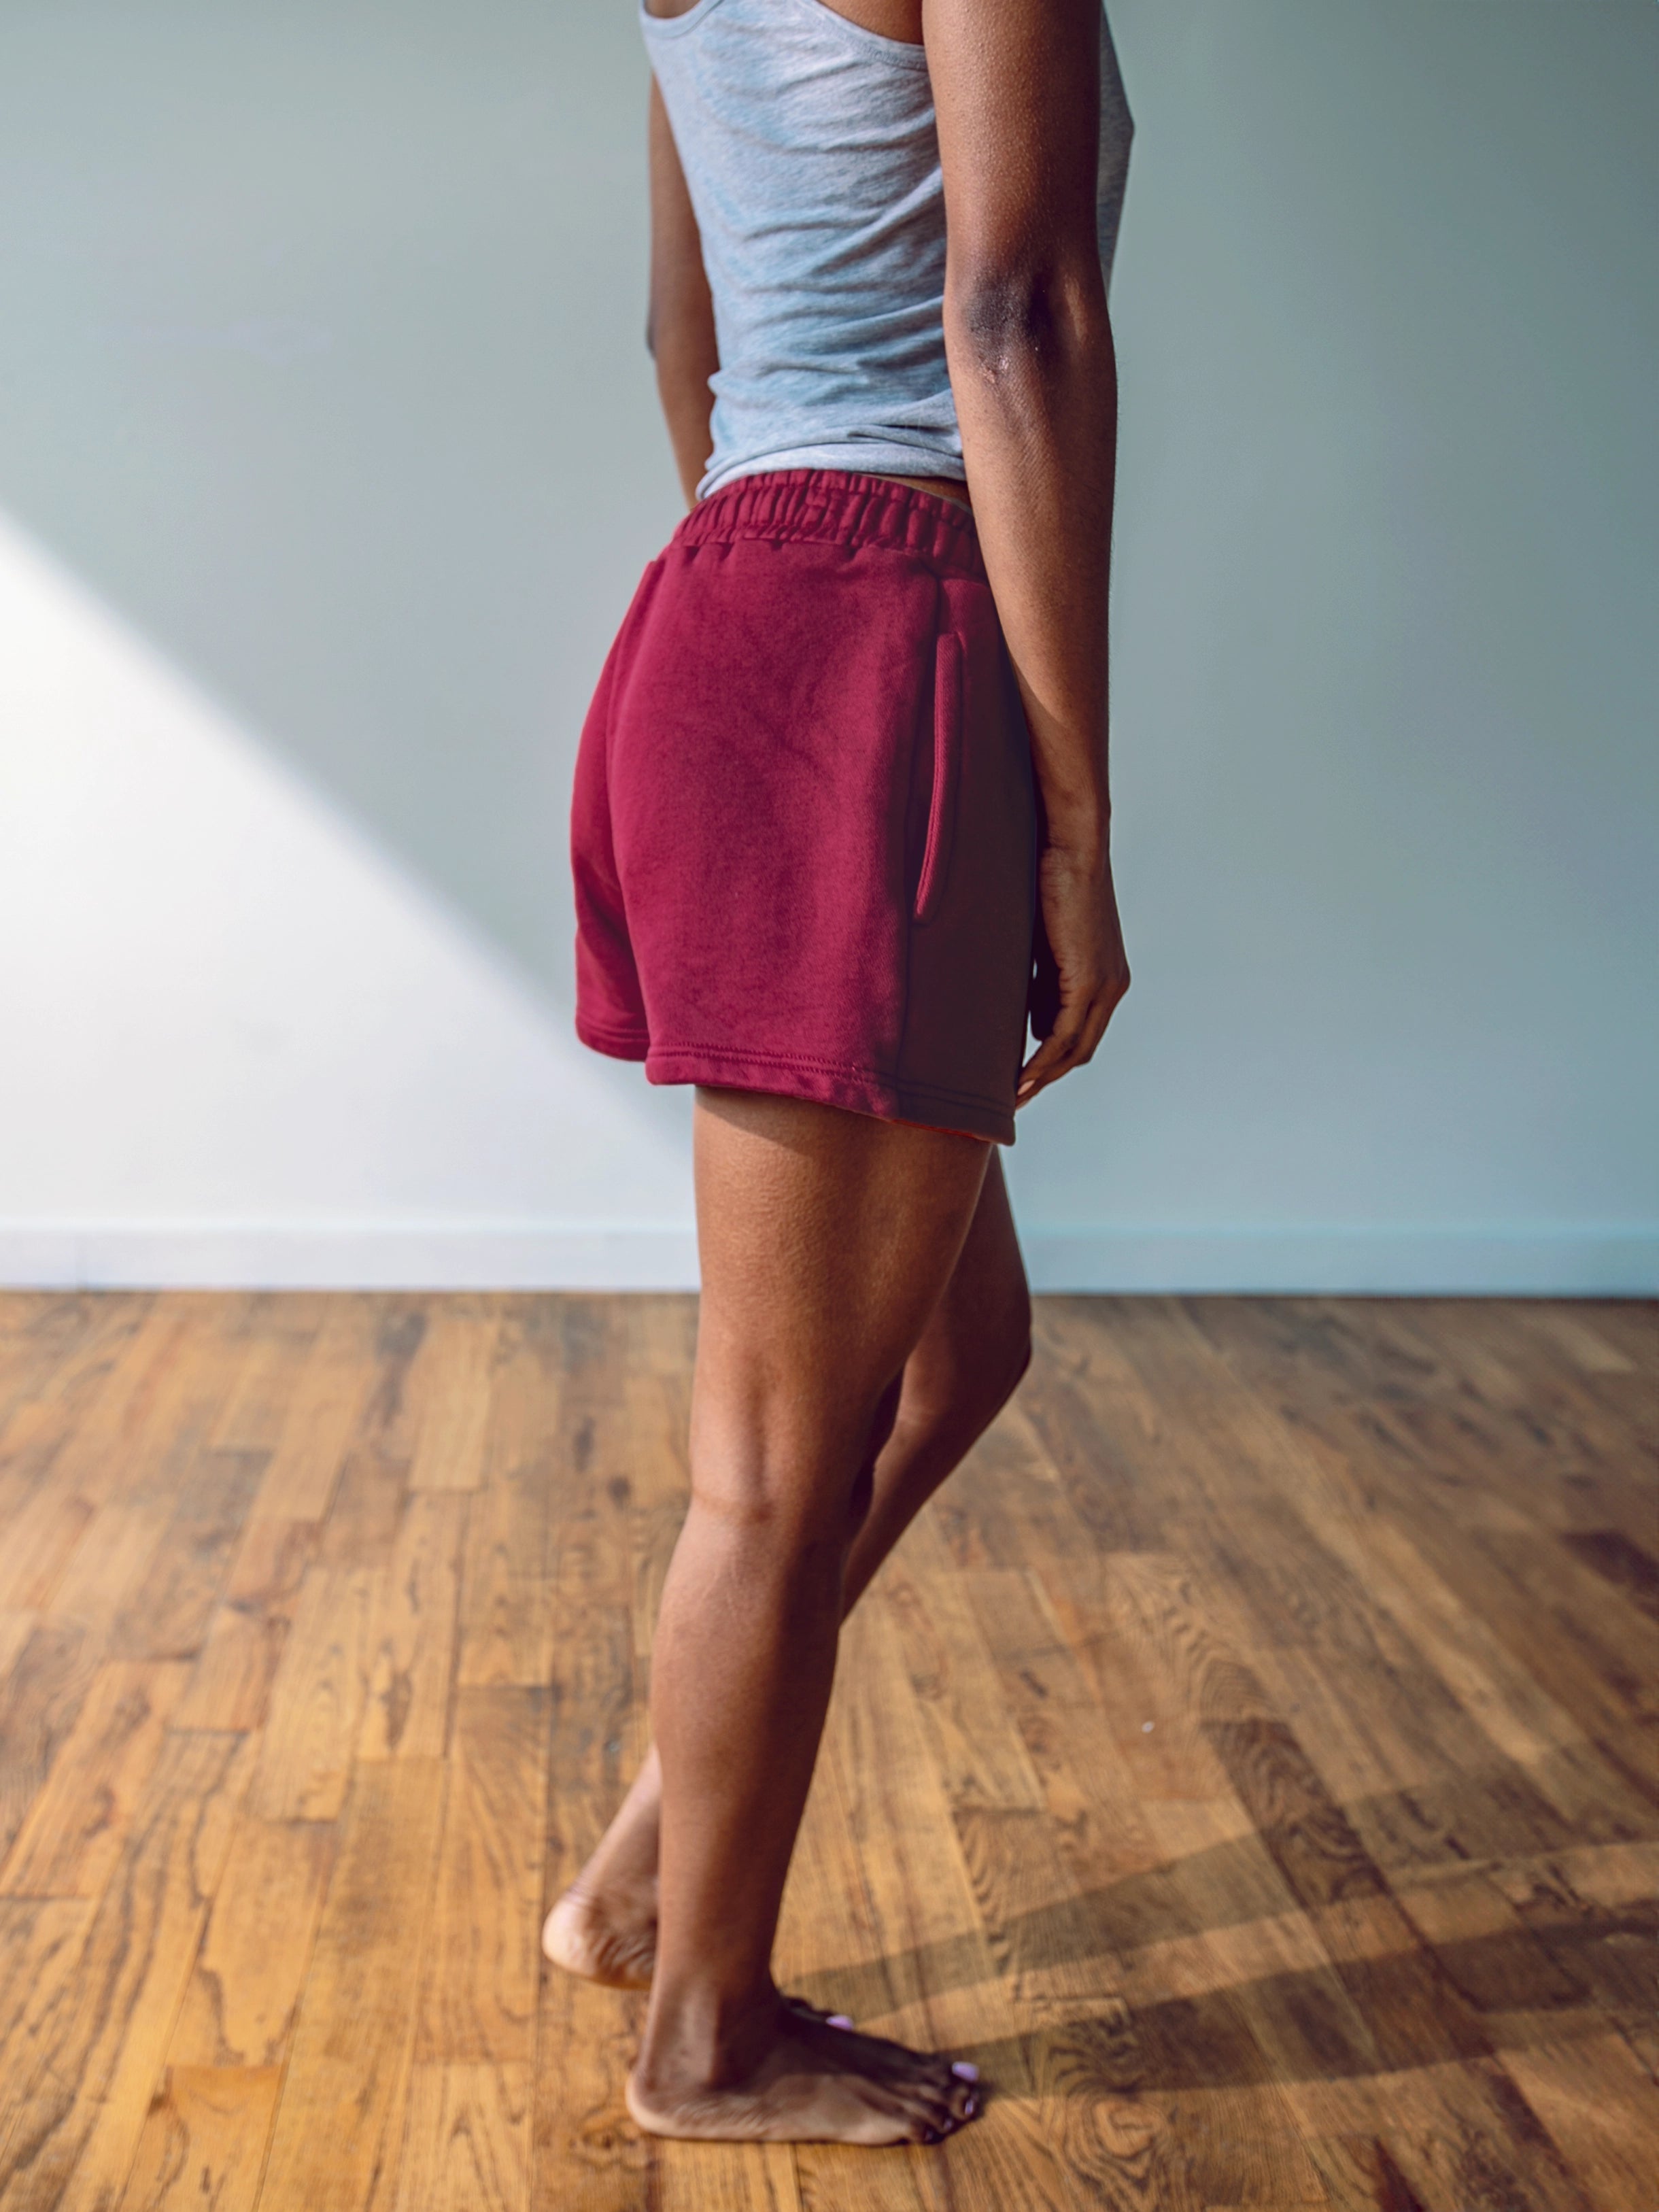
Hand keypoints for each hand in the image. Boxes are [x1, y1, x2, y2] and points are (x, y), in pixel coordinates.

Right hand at [1016, 842, 1128, 1106]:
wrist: (1071, 844)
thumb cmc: (1052, 878)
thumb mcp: (1044, 940)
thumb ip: (1041, 977)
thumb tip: (1026, 1012)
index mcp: (1106, 976)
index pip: (1081, 1033)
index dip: (1053, 1061)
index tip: (1025, 1080)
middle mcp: (1112, 985)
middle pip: (1081, 1049)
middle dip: (1048, 1077)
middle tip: (1016, 1098)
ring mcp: (1104, 984)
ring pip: (1074, 1048)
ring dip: (1043, 1076)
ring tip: (1013, 1096)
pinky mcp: (1089, 979)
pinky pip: (1064, 1034)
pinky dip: (1042, 1059)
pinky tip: (1021, 1076)